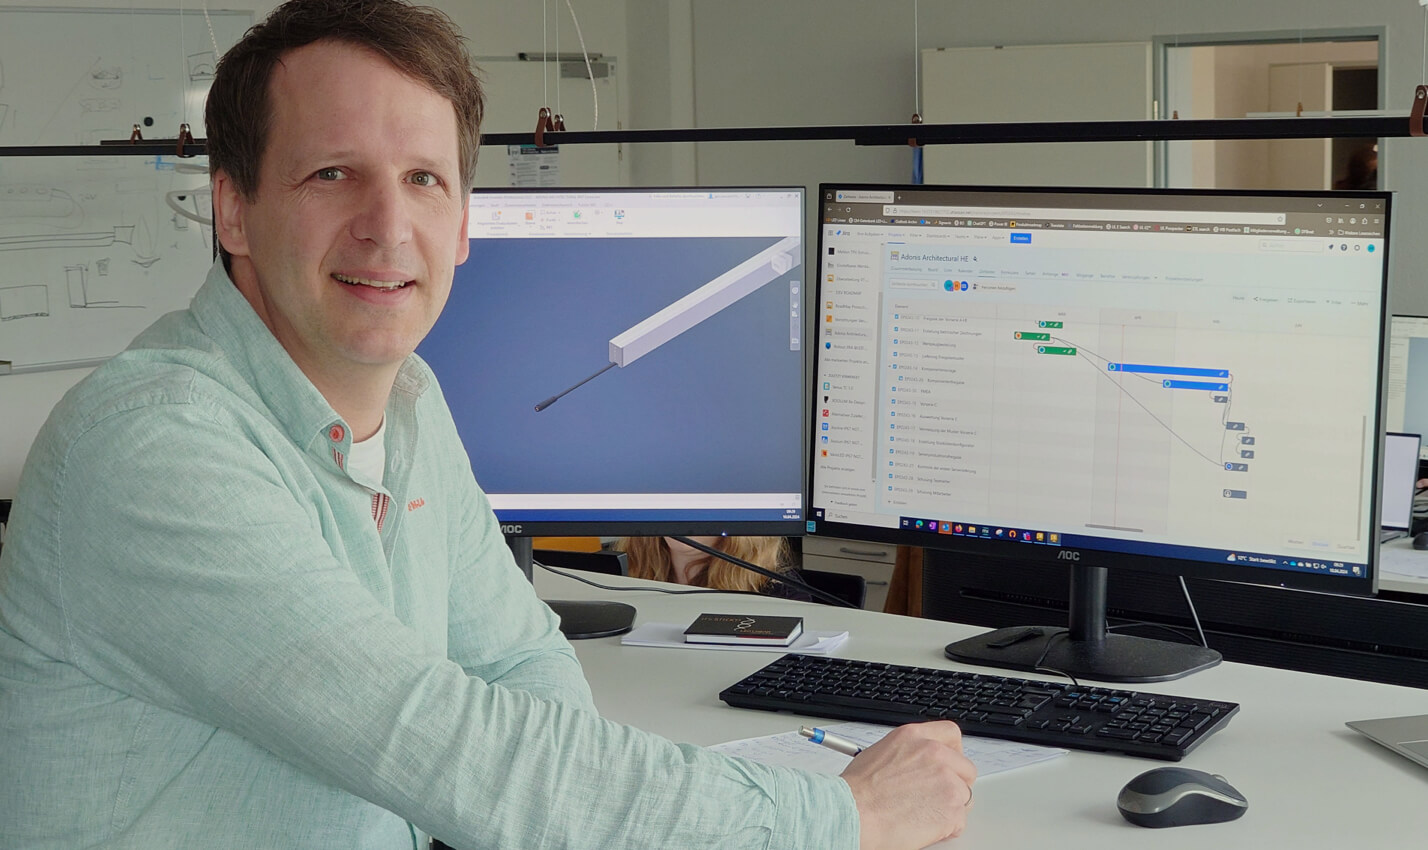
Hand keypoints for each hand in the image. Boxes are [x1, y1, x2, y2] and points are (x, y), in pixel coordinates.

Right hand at [841, 721, 976, 849]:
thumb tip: (917, 765)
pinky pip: (960, 820)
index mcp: (914, 736)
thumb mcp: (880, 754)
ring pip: (964, 795)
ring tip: (923, 815)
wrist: (852, 814)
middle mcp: (934, 753)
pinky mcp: (952, 808)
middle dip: (955, 784)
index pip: (951, 735)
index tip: (950, 765)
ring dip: (949, 807)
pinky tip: (924, 827)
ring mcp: (946, 780)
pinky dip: (946, 828)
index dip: (953, 753)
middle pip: (965, 768)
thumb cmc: (856, 792)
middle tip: (936, 797)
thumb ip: (908, 754)